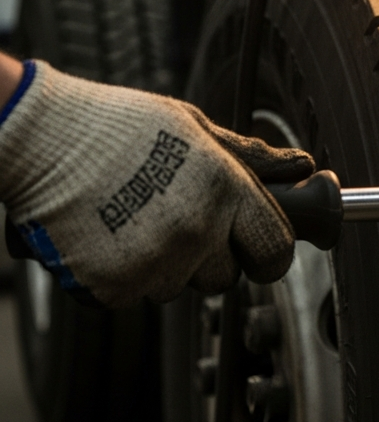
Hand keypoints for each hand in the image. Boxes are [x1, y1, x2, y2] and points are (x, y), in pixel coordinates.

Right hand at [0, 61, 313, 308]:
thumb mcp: (193, 126)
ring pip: (176, 288)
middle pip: (225, 277)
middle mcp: (196, 231)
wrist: (34, 137)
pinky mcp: (111, 286)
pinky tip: (106, 236)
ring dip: (162, 265)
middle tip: (175, 220)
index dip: (269, 253)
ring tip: (132, 219)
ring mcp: (154, 263)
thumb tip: (302, 167)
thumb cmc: (113, 125)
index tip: (257, 250)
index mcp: (225, 190)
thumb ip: (251, 156)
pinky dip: (121, 275)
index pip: (276, 249)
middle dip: (208, 258)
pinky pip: (132, 295)